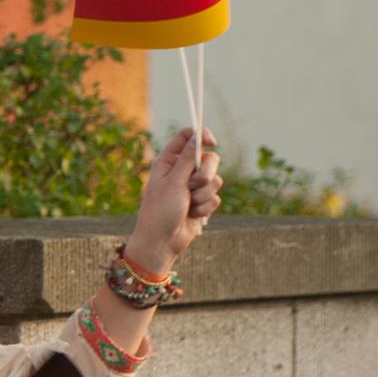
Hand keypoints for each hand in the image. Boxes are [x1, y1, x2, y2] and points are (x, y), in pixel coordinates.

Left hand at [122, 127, 220, 274]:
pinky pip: (216, 197)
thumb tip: (198, 136)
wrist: (162, 241)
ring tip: (188, 204)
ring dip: (203, 194)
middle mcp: (182, 171)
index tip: (212, 142)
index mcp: (169, 161)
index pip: (188, 137)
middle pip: (209, 158)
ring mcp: (193, 187)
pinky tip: (192, 215)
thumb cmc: (161, 210)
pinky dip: (205, 207)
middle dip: (205, 173)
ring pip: (215, 180)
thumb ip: (187, 159)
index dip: (202, 135)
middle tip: (193, 184)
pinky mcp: (202, 201)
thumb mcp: (173, 181)